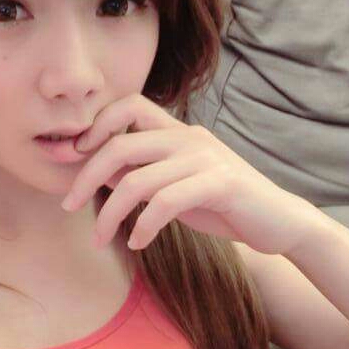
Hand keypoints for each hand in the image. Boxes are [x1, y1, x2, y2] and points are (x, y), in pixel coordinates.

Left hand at [60, 93, 317, 254]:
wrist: (279, 221)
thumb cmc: (223, 205)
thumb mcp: (175, 186)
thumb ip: (142, 174)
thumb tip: (96, 173)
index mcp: (178, 132)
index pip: (129, 106)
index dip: (95, 126)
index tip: (73, 157)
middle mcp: (189, 138)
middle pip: (119, 145)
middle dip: (85, 177)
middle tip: (69, 206)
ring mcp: (206, 159)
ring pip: (137, 180)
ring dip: (109, 215)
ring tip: (99, 239)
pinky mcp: (221, 184)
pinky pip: (165, 202)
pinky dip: (143, 226)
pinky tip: (138, 242)